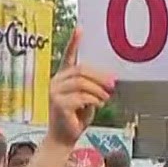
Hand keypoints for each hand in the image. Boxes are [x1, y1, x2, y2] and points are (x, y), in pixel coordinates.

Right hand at [49, 29, 115, 149]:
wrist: (63, 138)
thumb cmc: (76, 118)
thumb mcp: (87, 99)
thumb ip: (93, 87)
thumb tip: (109, 80)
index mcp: (62, 78)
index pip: (68, 57)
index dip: (74, 43)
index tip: (80, 28)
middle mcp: (55, 82)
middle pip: (81, 70)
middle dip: (100, 76)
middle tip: (113, 84)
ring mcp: (54, 92)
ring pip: (82, 83)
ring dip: (99, 91)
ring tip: (105, 99)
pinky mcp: (58, 103)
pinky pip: (82, 96)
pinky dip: (94, 101)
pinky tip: (98, 106)